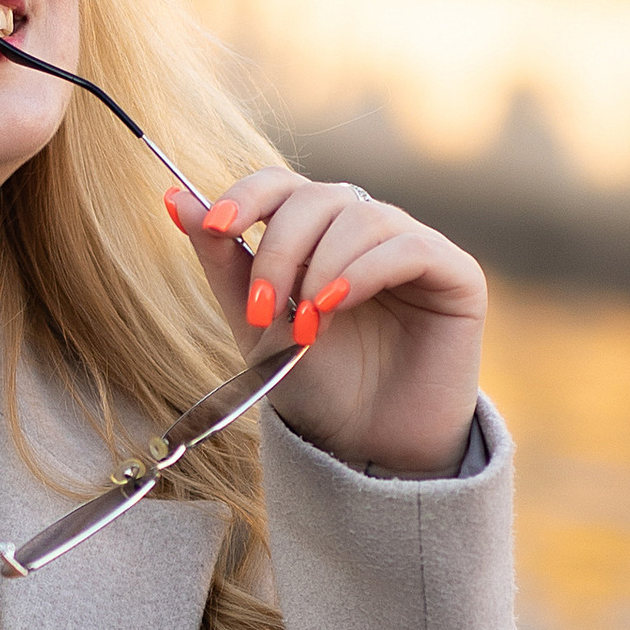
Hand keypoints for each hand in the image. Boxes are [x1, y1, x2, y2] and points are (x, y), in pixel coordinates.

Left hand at [169, 169, 485, 478]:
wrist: (369, 446)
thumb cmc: (316, 386)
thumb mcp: (256, 324)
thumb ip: (223, 262)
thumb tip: (174, 198)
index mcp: (317, 234)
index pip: (283, 184)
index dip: (248, 194)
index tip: (217, 226)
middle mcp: (365, 229)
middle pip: (317, 198)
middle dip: (279, 250)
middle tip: (264, 310)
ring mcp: (412, 246)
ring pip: (361, 216)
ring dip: (321, 266)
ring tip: (307, 324)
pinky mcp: (455, 273)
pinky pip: (409, 245)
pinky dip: (364, 269)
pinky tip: (337, 304)